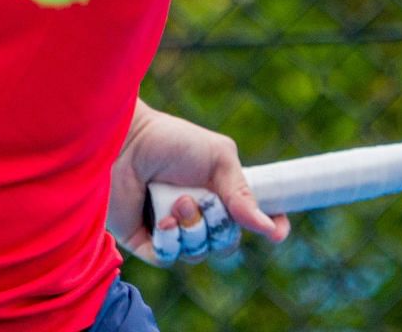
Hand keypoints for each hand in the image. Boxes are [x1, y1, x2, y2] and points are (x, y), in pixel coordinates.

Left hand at [108, 101, 288, 265]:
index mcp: (220, 190)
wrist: (124, 145)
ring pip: (200, 253)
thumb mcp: (218, 158)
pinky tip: (162, 222)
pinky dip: (171, 242)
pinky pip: (171, 259)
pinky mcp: (148, 242)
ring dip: (192, 230)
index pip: (254, 217)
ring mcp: (174, 229)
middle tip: (201, 200)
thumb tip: (269, 228)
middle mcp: (199, 213)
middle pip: (227, 242)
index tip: (277, 232)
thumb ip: (242, 193)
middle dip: (219, 225)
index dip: (270, 226)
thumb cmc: (171, 142)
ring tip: (175, 203)